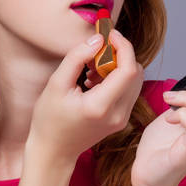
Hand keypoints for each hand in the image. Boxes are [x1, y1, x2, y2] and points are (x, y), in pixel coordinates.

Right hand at [28, 29, 143, 166]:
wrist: (54, 151)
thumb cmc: (49, 120)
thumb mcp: (56, 84)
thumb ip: (76, 58)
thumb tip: (97, 40)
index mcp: (100, 106)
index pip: (128, 70)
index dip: (123, 46)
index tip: (109, 34)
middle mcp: (117, 115)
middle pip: (135, 72)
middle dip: (119, 55)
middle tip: (96, 52)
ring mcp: (122, 119)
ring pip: (135, 80)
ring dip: (118, 66)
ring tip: (91, 70)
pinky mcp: (121, 120)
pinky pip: (129, 90)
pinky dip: (116, 78)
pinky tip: (94, 81)